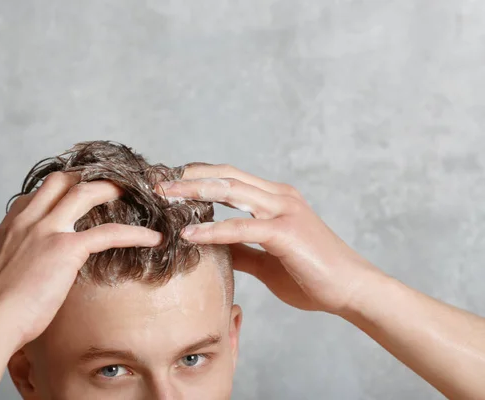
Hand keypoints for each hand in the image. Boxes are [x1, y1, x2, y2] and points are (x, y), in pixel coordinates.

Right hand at [0, 171, 161, 350]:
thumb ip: (13, 257)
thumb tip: (24, 264)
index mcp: (10, 226)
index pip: (37, 195)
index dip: (59, 190)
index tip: (75, 192)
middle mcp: (27, 220)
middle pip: (59, 180)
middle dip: (85, 176)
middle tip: (106, 181)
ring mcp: (46, 230)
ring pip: (84, 193)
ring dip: (110, 188)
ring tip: (131, 191)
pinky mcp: (66, 248)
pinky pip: (109, 232)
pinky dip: (135, 233)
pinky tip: (153, 238)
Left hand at [155, 164, 385, 313]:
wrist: (351, 289)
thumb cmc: (313, 274)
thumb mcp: (268, 260)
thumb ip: (243, 250)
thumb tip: (215, 247)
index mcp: (275, 199)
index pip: (230, 177)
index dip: (199, 177)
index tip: (172, 184)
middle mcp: (279, 197)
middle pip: (226, 177)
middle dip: (189, 178)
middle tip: (158, 184)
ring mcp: (284, 211)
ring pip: (232, 191)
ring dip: (195, 192)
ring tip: (165, 198)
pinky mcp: (286, 232)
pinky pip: (242, 227)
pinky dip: (213, 230)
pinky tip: (189, 235)